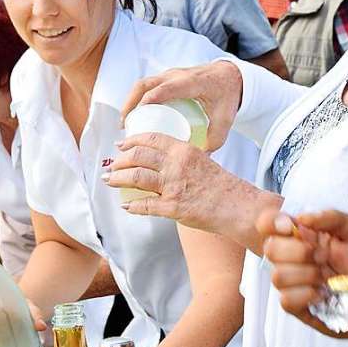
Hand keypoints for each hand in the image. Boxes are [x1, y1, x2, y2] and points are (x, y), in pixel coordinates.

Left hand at [106, 132, 262, 237]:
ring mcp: (172, 187)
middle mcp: (176, 165)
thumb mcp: (202, 161)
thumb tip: (163, 161)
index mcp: (184, 150)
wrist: (237, 206)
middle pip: (137, 157)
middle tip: (112, 166)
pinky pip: (144, 205)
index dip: (131, 141)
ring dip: (118, 180)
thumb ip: (182, 159)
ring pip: (135, 178)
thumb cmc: (222, 186)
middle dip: (119, 161)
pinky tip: (126, 205)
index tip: (121, 145)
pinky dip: (132, 205)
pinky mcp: (172, 207)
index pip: (151, 139)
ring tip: (110, 181)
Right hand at [119, 62, 242, 151]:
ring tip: (125, 122)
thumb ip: (216, 138)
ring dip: (130, 100)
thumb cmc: (227, 95)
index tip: (134, 118)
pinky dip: (137, 97)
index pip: (164, 90)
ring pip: (143, 83)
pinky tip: (134, 113)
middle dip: (130, 103)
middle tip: (124, 125)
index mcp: (191, 83)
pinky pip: (148, 84)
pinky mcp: (168, 76)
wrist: (231, 75)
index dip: (147, 102)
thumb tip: (199, 157)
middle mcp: (177, 75)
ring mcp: (171, 74)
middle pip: (146, 85)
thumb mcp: (225, 118)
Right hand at [257, 209, 347, 339]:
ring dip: (307, 275)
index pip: (269, 223)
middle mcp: (294, 256)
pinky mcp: (297, 306)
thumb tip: (302, 218)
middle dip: (298, 251)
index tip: (291, 227)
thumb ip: (332, 218)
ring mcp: (294, 282)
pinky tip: (324, 295)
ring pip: (277, 275)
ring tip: (328, 278)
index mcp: (305, 234)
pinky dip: (306, 296)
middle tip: (323, 256)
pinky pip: (285, 300)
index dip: (271, 222)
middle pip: (270, 248)